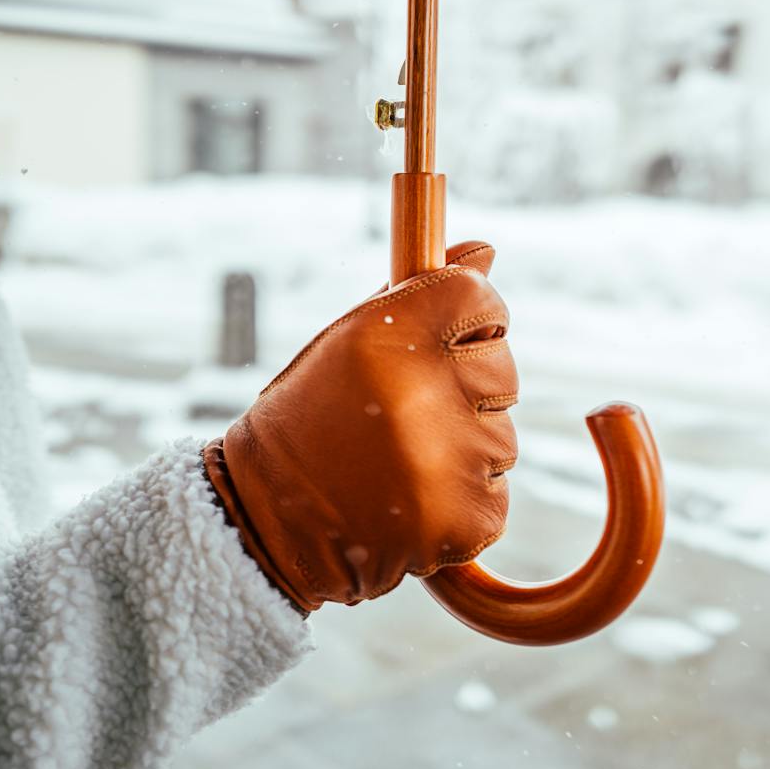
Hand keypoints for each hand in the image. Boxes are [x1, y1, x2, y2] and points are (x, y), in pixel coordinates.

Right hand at [202, 242, 516, 610]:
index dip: (476, 316)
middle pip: (503, 369)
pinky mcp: (465, 518)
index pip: (480, 298)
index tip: (458, 334)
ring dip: (466, 449)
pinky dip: (463, 502)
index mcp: (390, 335)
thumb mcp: (352, 339)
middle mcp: (425, 392)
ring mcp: (450, 460)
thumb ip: (423, 295)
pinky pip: (495, 496)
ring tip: (401, 463)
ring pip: (502, 438)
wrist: (267, 519)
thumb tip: (486, 249)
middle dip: (470, 388)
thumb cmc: (313, 414)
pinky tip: (411, 502)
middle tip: (411, 413)